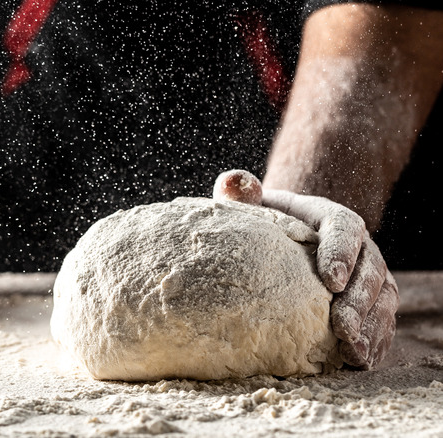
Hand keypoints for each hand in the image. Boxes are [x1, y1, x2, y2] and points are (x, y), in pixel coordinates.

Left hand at [214, 170, 397, 368]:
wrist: (284, 242)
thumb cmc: (264, 225)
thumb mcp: (251, 208)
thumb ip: (241, 194)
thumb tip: (231, 181)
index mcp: (328, 217)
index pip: (344, 227)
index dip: (341, 252)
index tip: (330, 279)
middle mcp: (358, 246)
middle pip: (369, 269)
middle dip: (358, 300)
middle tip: (341, 327)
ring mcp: (368, 276)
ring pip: (382, 299)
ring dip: (370, 327)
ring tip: (352, 352)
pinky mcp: (370, 303)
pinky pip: (381, 322)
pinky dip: (375, 342)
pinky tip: (360, 362)